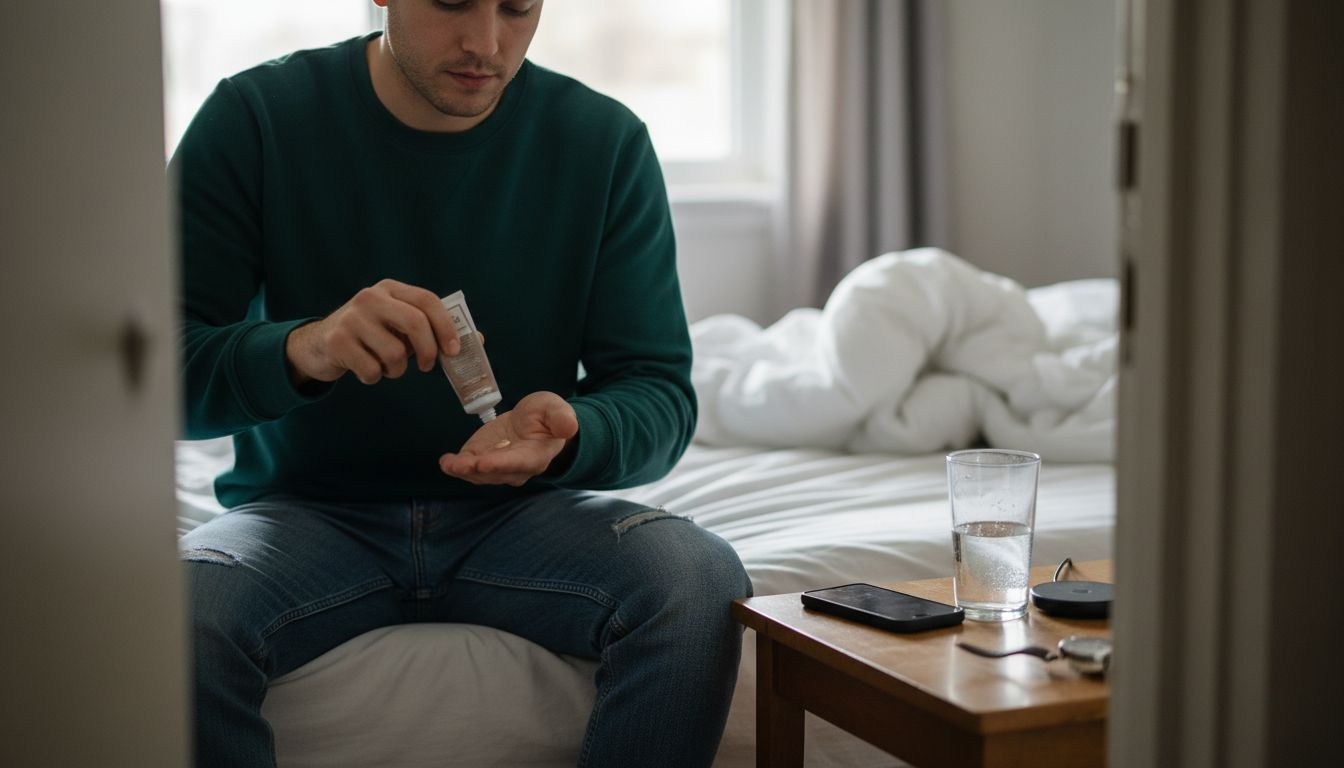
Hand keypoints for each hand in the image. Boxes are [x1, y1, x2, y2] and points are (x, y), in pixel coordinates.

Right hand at [286, 279, 459, 385]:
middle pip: (415, 323)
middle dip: (428, 351)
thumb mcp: (398, 326)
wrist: (319, 344)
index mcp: (390, 289)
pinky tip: (366, 369)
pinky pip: (372, 370)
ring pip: (394, 354)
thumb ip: (432, 330)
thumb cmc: (371, 337)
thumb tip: (476, 341)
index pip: (427, 300)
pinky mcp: (337, 342)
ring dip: (396, 370)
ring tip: (386, 366)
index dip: (446, 326)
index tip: (454, 350)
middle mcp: (370, 298)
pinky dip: (375, 377)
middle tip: (427, 366)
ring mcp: (351, 318)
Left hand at [439, 392, 578, 485]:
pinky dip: (455, 466)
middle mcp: (516, 468)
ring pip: (479, 474)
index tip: (485, 462)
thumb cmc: (547, 416)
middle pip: (496, 472)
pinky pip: (468, 467)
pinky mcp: (482, 459)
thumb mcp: (555, 409)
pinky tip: (446, 461)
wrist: (533, 423)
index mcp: (535, 456)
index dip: (501, 464)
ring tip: (449, 463)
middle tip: (463, 464)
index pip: (518, 463)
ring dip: (463, 470)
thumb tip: (569, 427)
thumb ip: (561, 418)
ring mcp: (497, 466)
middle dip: (478, 469)